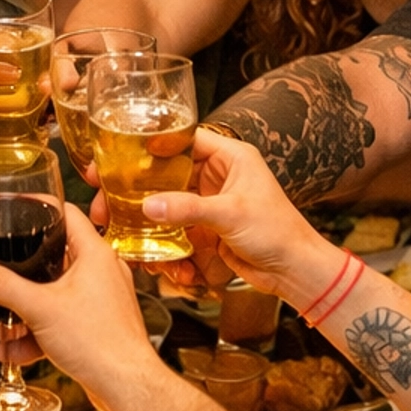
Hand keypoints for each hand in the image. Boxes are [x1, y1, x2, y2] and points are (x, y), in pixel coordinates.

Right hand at [0, 205, 156, 400]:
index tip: (13, 210)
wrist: (125, 386)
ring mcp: (99, 302)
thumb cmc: (100, 343)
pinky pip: (57, 322)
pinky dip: (33, 333)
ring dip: (19, 307)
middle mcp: (100, 273)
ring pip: (50, 295)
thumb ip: (0, 286)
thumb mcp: (39, 308)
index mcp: (94, 254)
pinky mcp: (95, 328)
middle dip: (14, 273)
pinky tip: (9, 349)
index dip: (37, 208)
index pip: (65, 214)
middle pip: (49, 259)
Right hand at [137, 130, 314, 293]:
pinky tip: (163, 257)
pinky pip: (178, 229)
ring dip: (155, 219)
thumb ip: (188, 208)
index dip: (159, 145)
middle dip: (148, 187)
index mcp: (231, 158)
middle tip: (118, 195)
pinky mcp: (207, 227)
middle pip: (172, 173)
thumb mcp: (230, 214)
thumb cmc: (278, 232)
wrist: (292, 270)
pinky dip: (169, 242)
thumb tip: (150, 205)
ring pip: (172, 203)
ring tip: (134, 232)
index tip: (131, 155)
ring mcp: (212, 202)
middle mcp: (219, 176)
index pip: (188, 140)